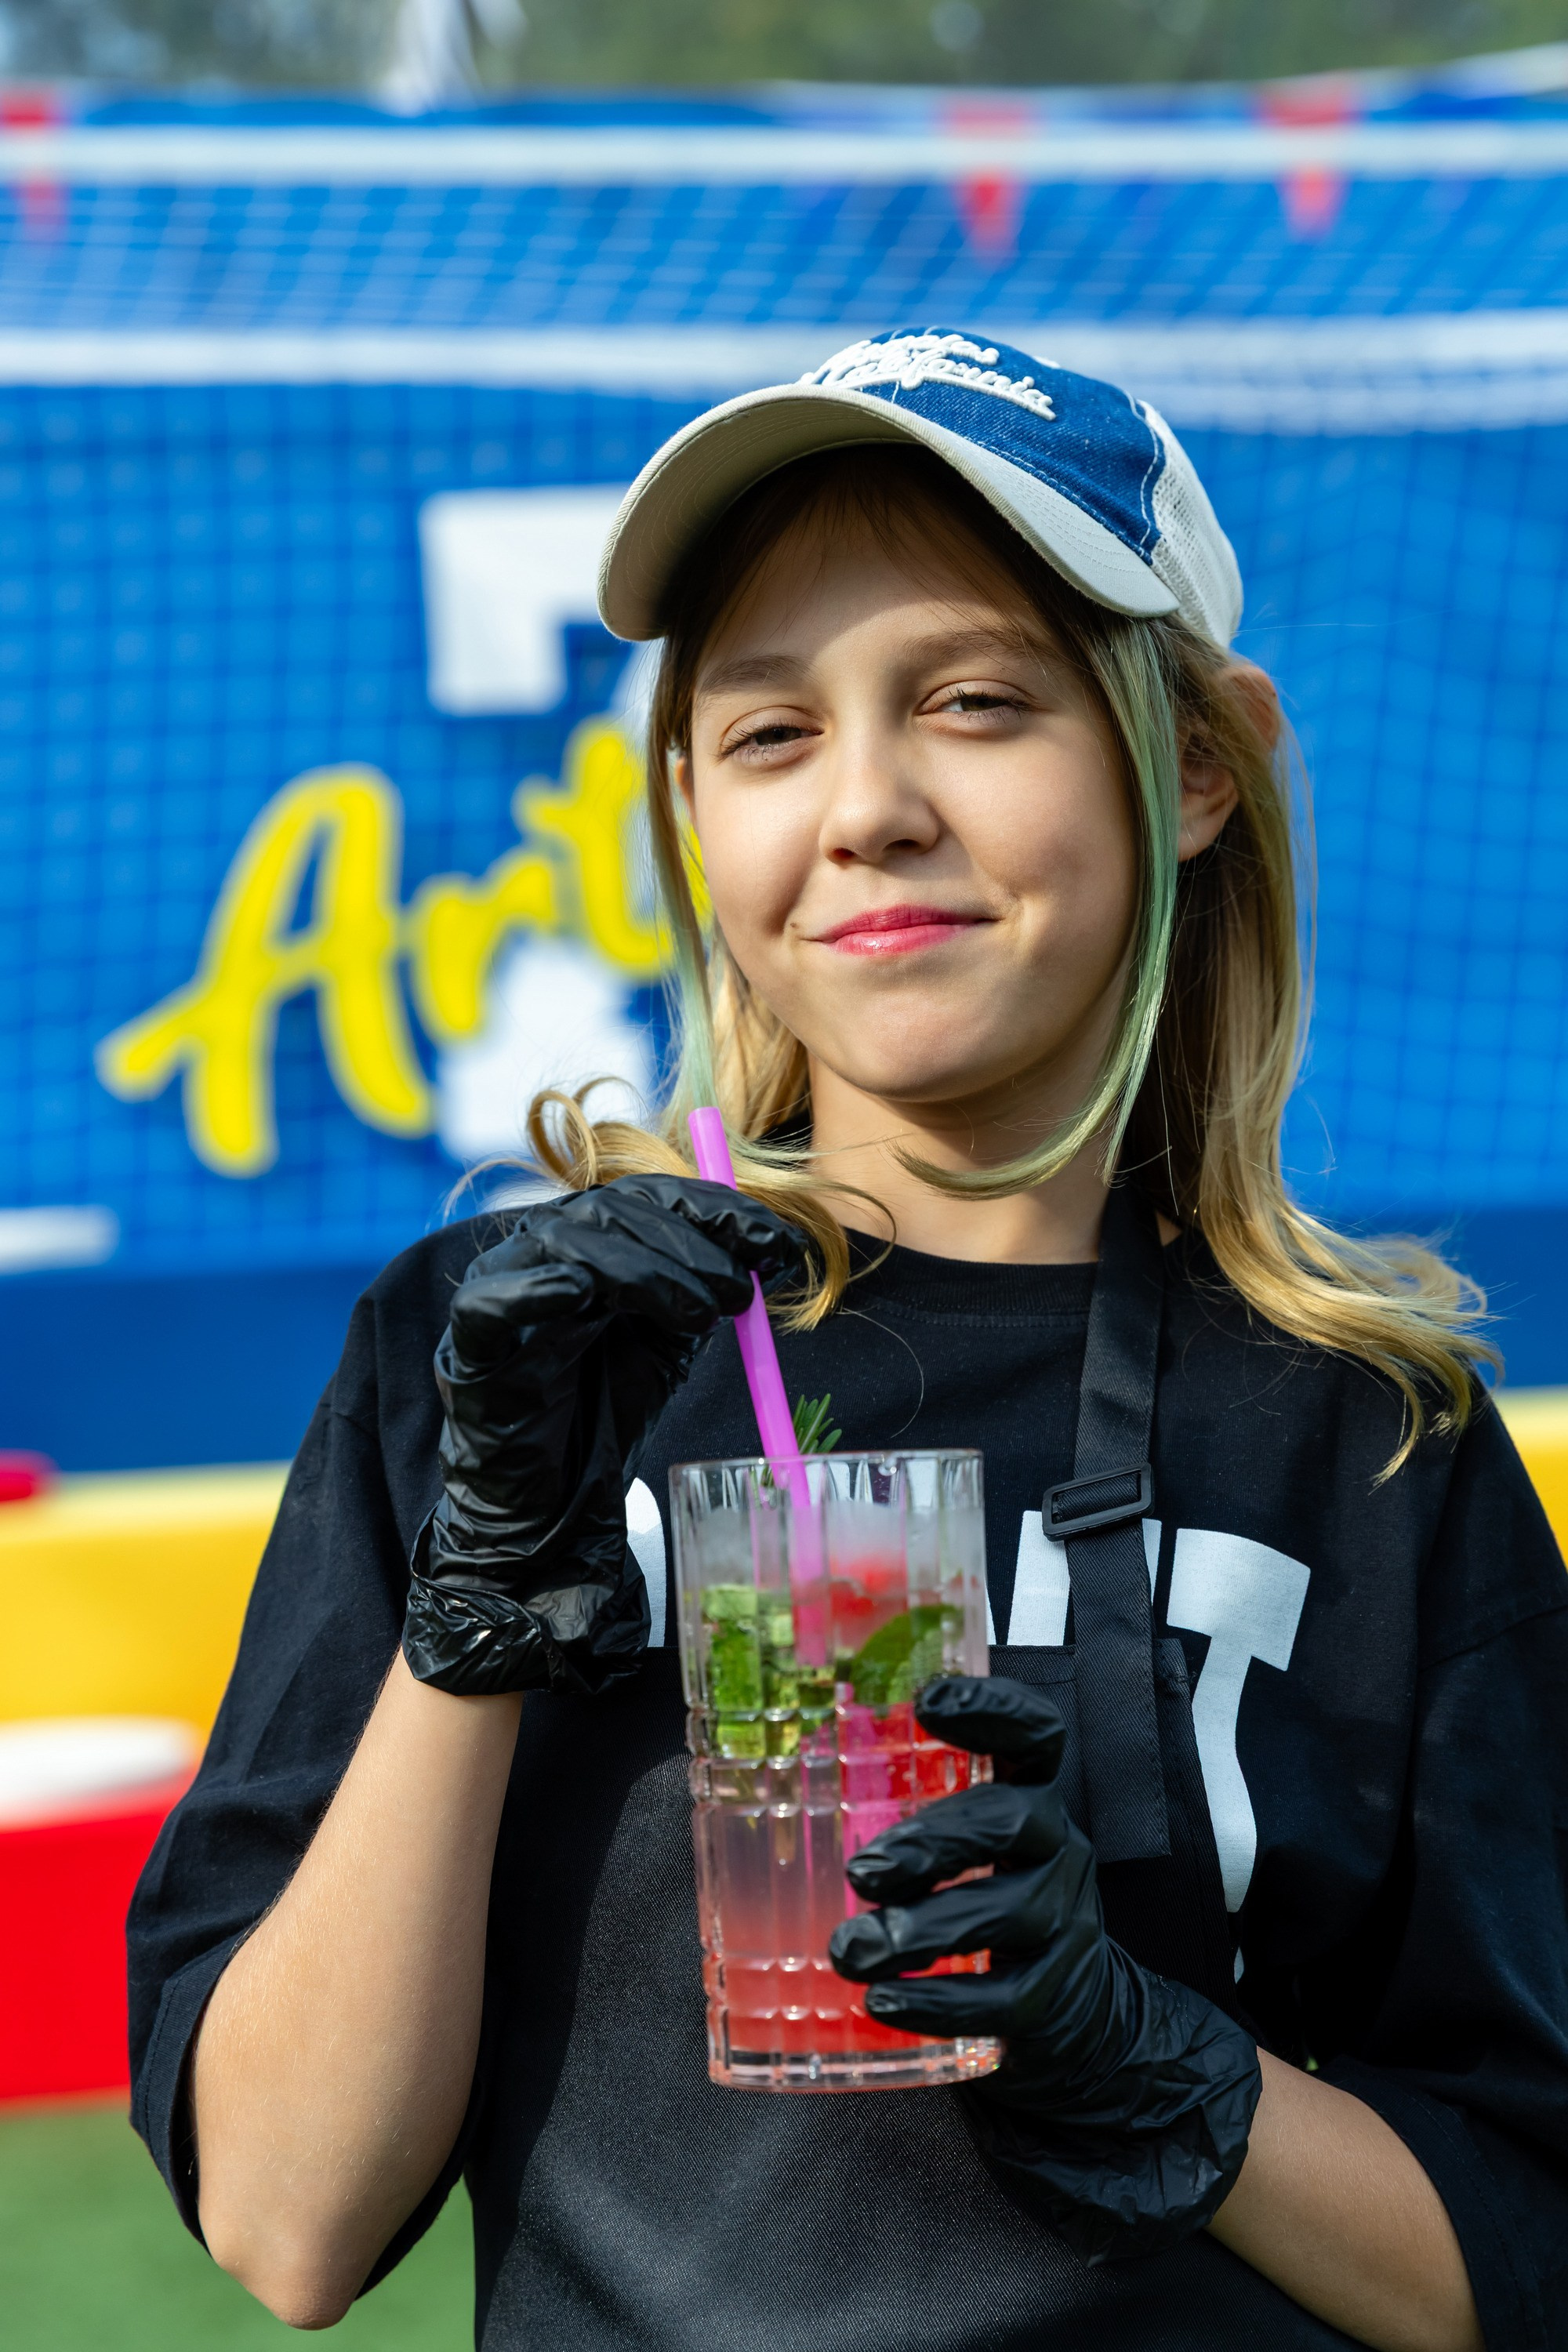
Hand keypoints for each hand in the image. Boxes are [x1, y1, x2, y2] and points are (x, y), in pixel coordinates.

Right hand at [403, 1174, 803, 1697]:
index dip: (717, 1211)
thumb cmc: (605, 1409)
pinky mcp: (467, 1345)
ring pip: (566, 1244)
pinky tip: (577, 1292)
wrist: (551, 1496)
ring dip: (645, 1271)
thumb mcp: (671, 1339)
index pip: (651, 1196)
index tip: (778, 1245)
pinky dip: (534, 1291)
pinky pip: (490, 1303)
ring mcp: (499, 1289)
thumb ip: (705, 1290)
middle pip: (612, 1211)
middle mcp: (540, 1250)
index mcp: (590, 1240)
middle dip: (690, 1246)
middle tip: (740, 1296)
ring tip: (699, 1315)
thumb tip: (770, 1251)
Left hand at [829, 1676, 1260, 2262]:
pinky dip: (940, 2002)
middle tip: (862, 1872)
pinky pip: (1004, 1998)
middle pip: (1014, 1820)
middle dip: (935, 1841)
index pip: (1035, 1735)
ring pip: (1009, 1913)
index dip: (994, 1707)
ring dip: (923, 1931)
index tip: (928, 1699)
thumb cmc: (982, 1905)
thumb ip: (899, 1816)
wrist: (1072, 2015)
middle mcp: (1058, 1847)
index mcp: (1029, 1795)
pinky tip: (883, 2003)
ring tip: (851, 1951)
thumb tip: (773, 1789)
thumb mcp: (961, 1849)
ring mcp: (1064, 1921)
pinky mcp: (1057, 1994)